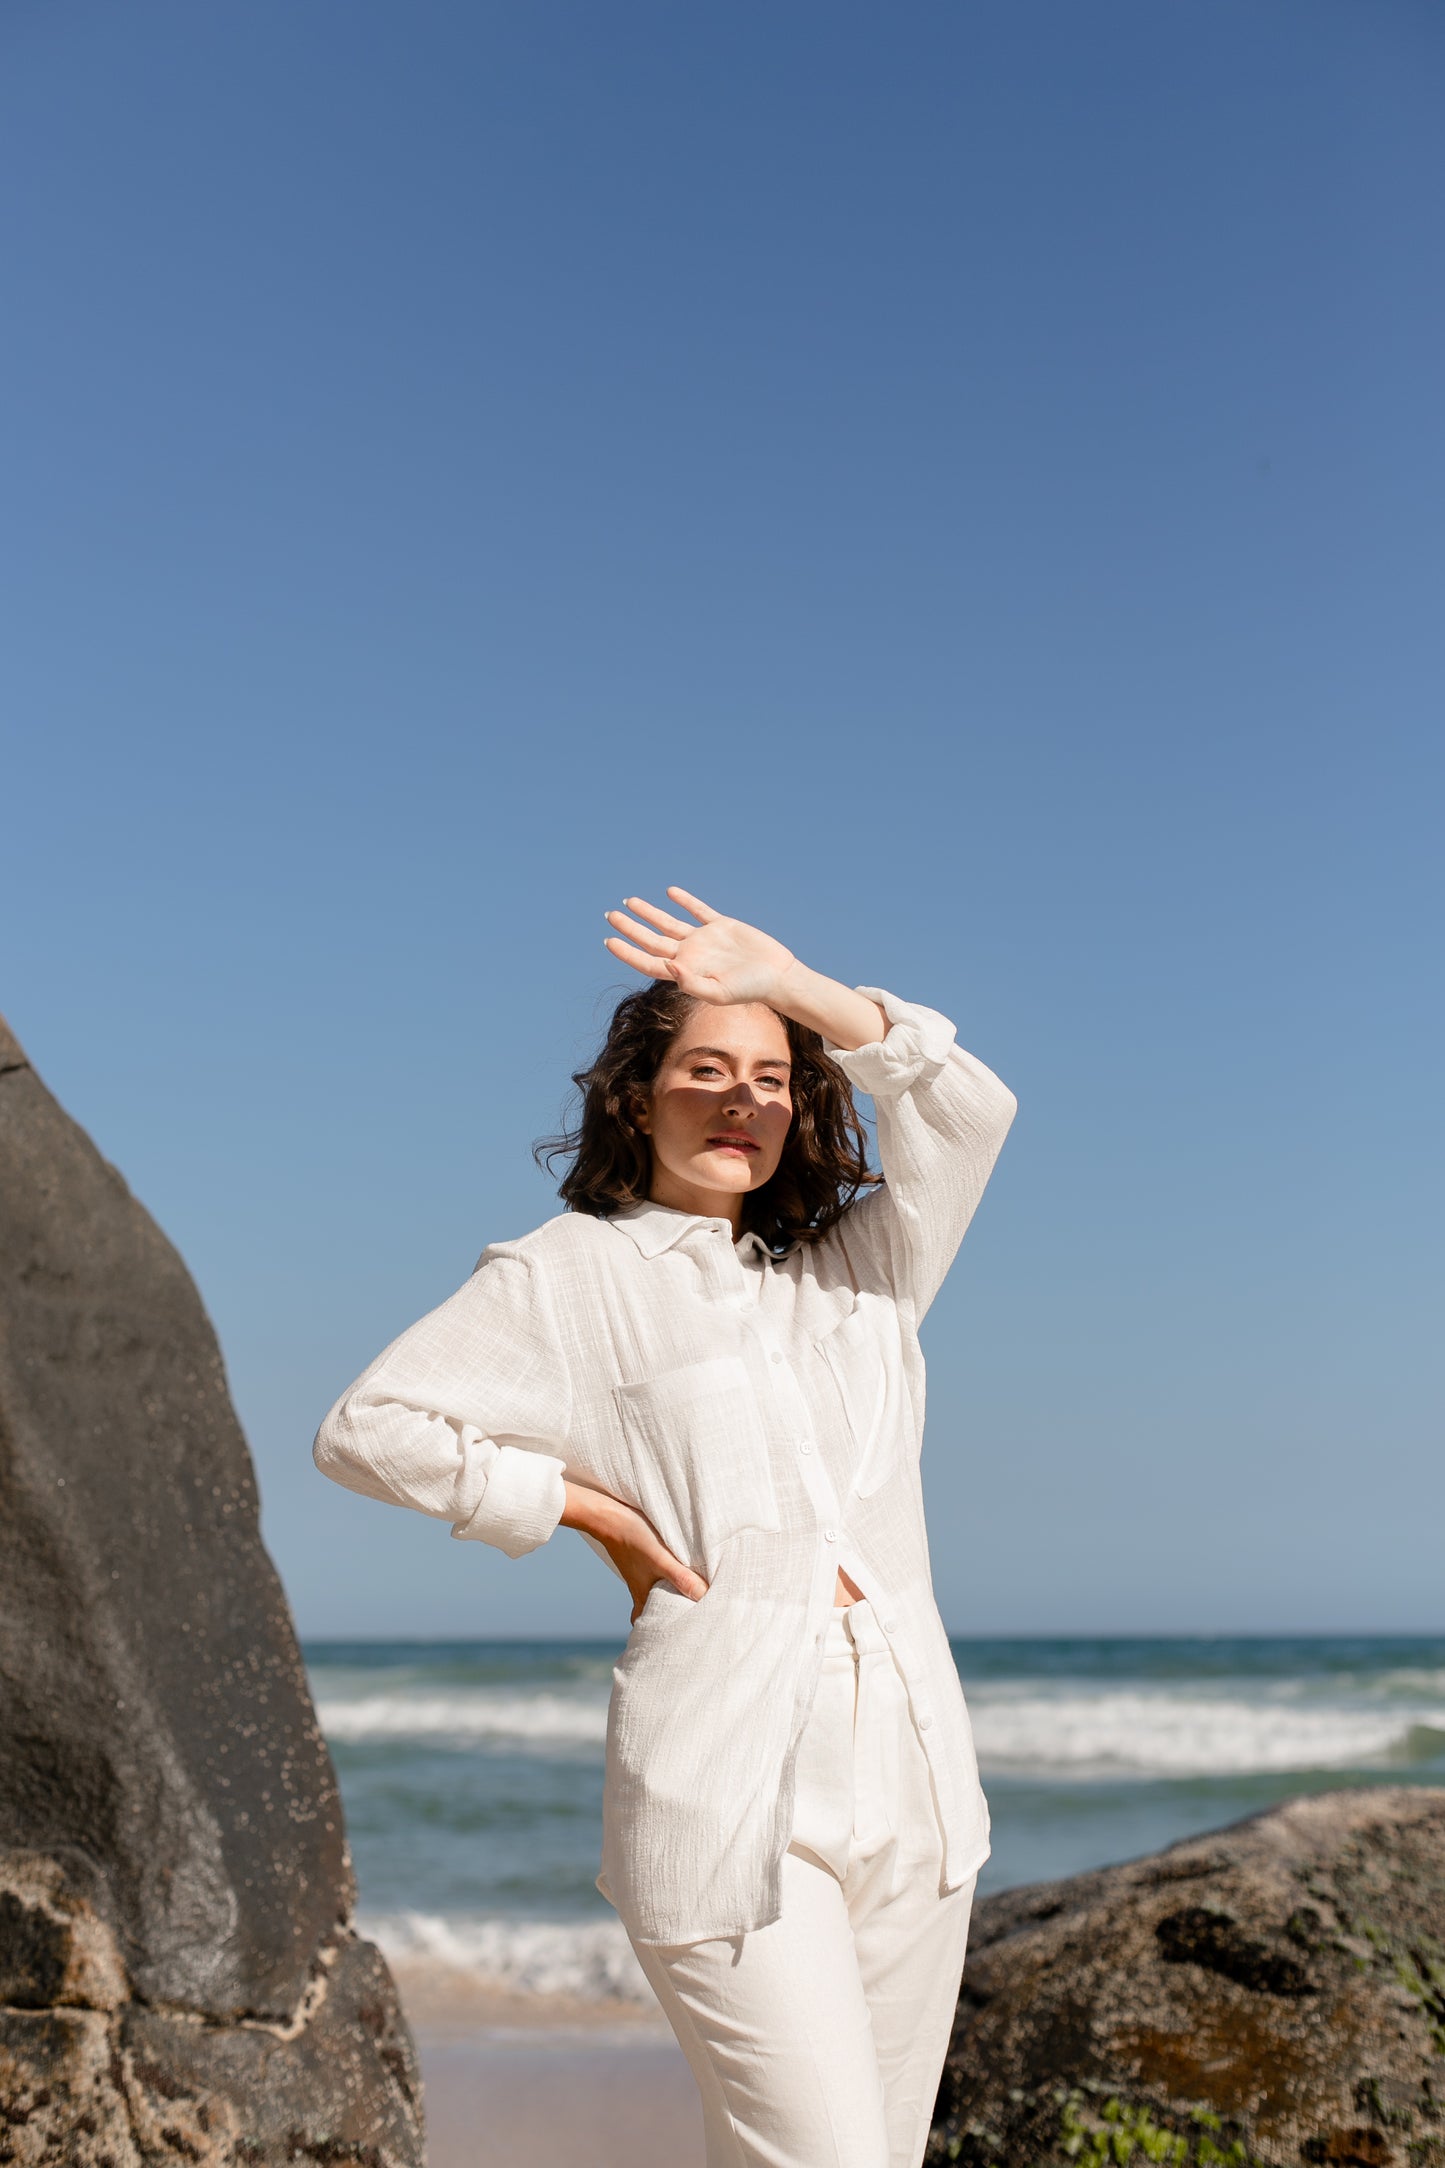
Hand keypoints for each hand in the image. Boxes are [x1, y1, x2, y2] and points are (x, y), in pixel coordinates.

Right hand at [560, 1481, 708, 1625]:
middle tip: (685, 1621)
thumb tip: (704, 1597)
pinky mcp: (639, 1558)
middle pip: (650, 1611)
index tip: (674, 1638)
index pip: (647, 1624)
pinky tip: (674, 1569)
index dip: (658, 1634)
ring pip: (652, 1593)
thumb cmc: (634, 1538)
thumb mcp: (661, 1559)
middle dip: (664, 1617)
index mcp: (642, 1595)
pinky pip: (652, 1576)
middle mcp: (638, 1588)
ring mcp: (638, 1573)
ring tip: (686, 1597)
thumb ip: (681, 1578)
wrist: (607, 1514)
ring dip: (666, 1596)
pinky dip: (662, 1579)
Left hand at [603, 886, 796, 1008]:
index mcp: (685, 971)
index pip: (648, 961)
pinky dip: (685, 901)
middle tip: (610, 915)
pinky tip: (670, 893)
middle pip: (652, 939)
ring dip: (649, 912)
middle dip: (630, 927)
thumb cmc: (749, 990)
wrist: (777, 976)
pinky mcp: (722, 926)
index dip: (627, 952)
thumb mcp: (718, 993)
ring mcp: (705, 940)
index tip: (608, 940)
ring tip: (630, 901)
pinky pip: (698, 910)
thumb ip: (691, 982)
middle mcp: (691, 955)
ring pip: (669, 923)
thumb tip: (666, 965)